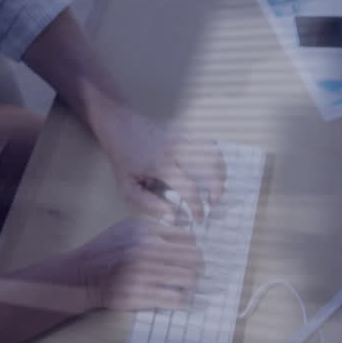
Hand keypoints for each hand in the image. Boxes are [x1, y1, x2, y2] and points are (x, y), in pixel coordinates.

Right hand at [69, 217, 204, 310]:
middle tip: (200, 274)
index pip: (188, 239)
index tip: (196, 257)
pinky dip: (184, 301)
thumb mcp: (127, 228)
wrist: (81, 274)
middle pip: (193, 259)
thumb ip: (155, 229)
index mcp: (145, 232)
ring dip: (193, 285)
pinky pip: (173, 299)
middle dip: (199, 267)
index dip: (195, 248)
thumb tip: (185, 236)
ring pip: (187, 280)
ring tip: (191, 288)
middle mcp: (145, 251)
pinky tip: (184, 300)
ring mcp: (142, 274)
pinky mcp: (138, 296)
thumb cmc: (105, 250)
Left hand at [102, 111, 226, 223]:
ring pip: (214, 154)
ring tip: (217, 188)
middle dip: (217, 189)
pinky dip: (217, 159)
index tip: (199, 218)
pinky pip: (210, 145)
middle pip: (211, 168)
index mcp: (161, 164)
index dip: (198, 207)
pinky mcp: (186, 131)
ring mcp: (183, 137)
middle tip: (213, 203)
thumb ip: (149, 204)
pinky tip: (212, 171)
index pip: (189, 189)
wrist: (120, 125)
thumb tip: (173, 216)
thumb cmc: (123, 158)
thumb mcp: (127, 187)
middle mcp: (176, 149)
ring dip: (221, 174)